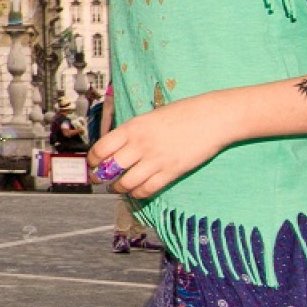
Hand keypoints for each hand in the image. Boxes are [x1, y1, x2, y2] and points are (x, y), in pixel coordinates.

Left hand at [88, 95, 230, 199]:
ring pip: (126, 183)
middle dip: (102, 177)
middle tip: (100, 180)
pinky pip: (148, 189)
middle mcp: (140, 144)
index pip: (101, 148)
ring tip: (117, 187)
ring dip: (119, 188)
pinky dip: (138, 193)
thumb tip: (115, 148)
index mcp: (132, 128)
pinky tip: (136, 191)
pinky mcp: (172, 171)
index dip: (93, 160)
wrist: (213, 117)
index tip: (93, 164)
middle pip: (110, 168)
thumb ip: (132, 132)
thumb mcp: (150, 117)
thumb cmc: (183, 113)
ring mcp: (156, 159)